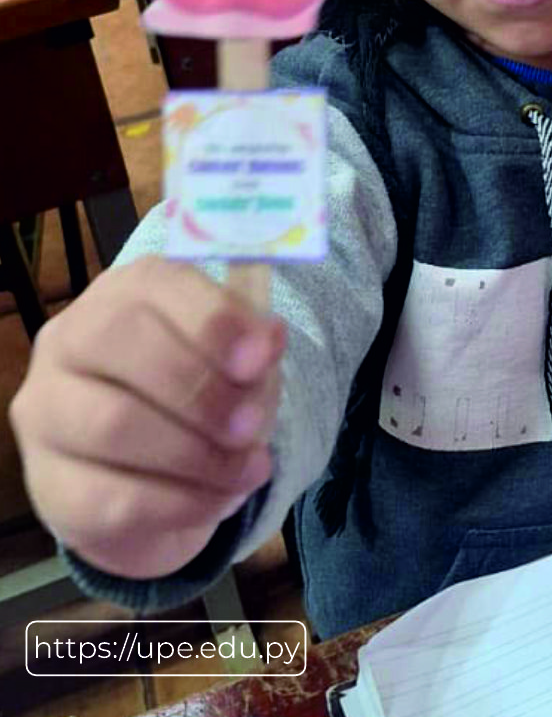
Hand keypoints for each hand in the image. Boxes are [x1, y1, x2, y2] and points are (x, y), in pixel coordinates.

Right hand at [9, 255, 285, 578]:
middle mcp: (69, 340)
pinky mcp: (50, 485)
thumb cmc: (200, 387)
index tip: (261, 359)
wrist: (154, 471)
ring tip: (251, 467)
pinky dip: (182, 503)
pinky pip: (111, 499)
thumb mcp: (234, 357)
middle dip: (201, 390)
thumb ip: (251, 345)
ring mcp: (47, 412)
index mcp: (122, 292)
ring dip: (196, 453)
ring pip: (111, 424)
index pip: (153, 286)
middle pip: (120, 345)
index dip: (211, 321)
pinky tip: (224, 498)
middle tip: (252, 425)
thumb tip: (268, 338)